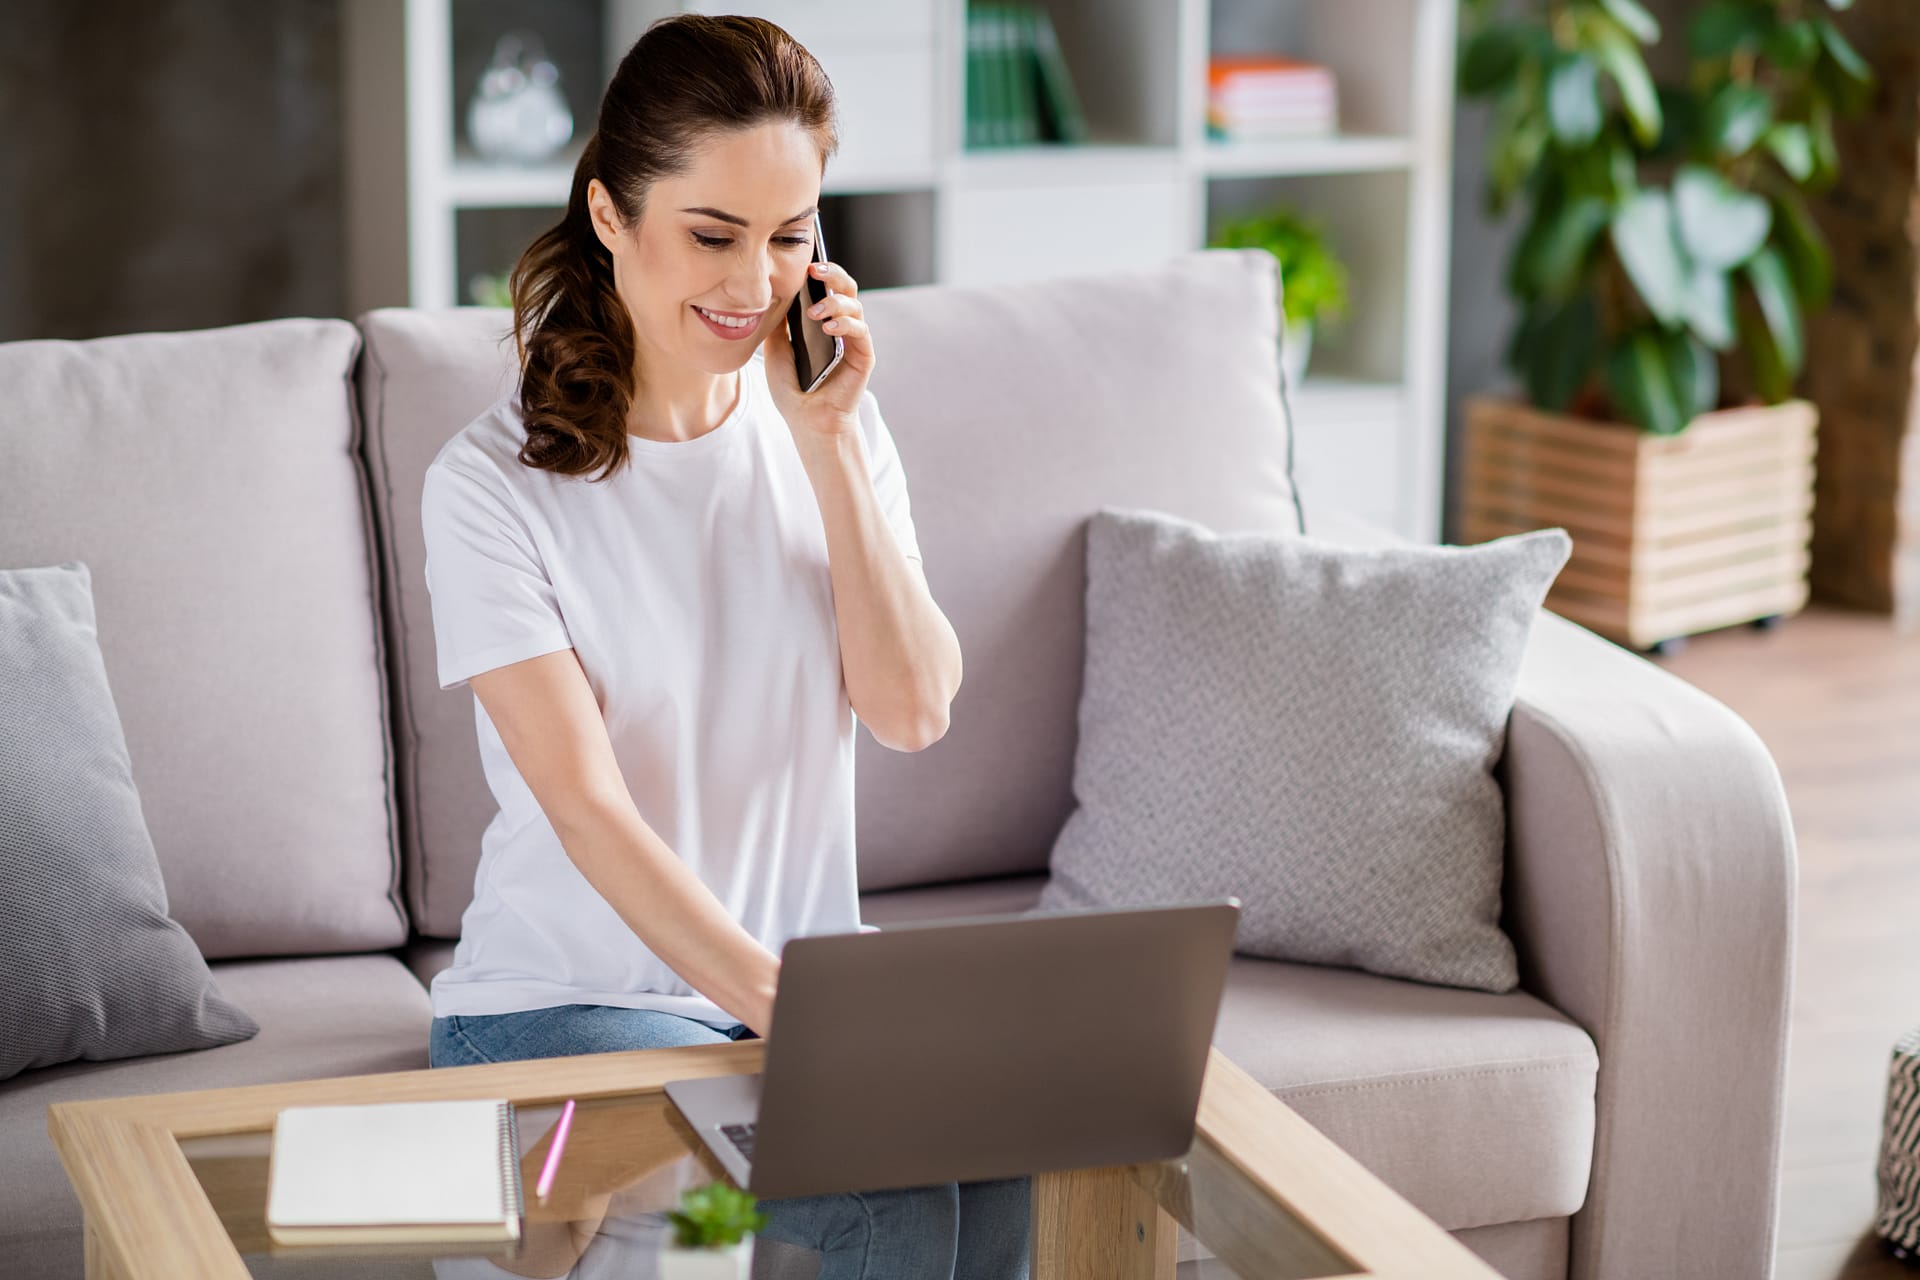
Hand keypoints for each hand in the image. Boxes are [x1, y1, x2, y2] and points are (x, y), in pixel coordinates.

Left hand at [760, 259, 872, 442]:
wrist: (805, 420)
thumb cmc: (791, 388)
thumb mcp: (774, 348)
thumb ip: (777, 322)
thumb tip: (772, 292)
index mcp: (821, 320)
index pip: (826, 286)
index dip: (818, 272)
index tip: (802, 264)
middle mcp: (841, 326)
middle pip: (846, 287)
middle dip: (832, 274)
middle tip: (814, 271)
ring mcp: (854, 340)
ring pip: (855, 305)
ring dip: (835, 302)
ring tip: (815, 311)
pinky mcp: (863, 356)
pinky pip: (861, 331)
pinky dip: (846, 324)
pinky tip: (829, 328)